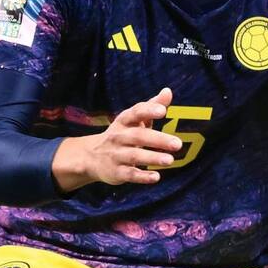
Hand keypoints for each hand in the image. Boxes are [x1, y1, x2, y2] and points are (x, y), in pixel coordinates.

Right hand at [52, 88, 183, 191]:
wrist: (90, 157)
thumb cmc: (122, 134)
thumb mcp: (133, 120)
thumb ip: (151, 106)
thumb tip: (168, 91)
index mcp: (124, 121)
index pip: (135, 113)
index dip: (148, 110)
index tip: (162, 110)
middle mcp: (118, 137)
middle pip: (138, 136)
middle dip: (158, 139)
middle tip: (177, 144)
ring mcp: (116, 155)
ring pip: (134, 156)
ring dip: (152, 158)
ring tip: (170, 160)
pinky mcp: (116, 172)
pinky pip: (129, 174)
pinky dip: (142, 176)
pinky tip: (156, 177)